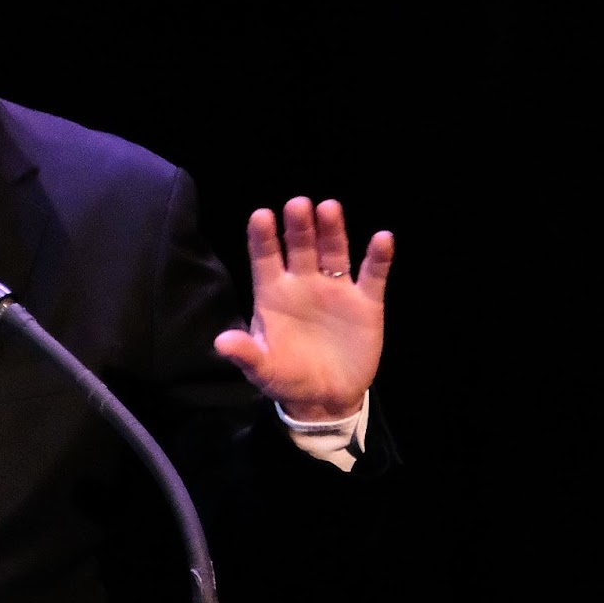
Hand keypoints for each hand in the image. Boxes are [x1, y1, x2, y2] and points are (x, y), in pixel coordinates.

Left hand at [213, 197, 392, 421]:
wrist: (326, 398)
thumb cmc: (287, 378)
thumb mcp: (264, 370)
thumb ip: (246, 354)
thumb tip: (221, 342)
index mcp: (274, 295)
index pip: (265, 259)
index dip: (262, 238)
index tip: (260, 216)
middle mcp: (303, 284)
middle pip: (300, 247)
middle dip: (298, 226)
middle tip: (297, 204)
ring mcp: (335, 290)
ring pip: (333, 252)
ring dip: (332, 231)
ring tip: (329, 208)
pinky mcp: (365, 303)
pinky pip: (372, 275)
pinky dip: (378, 258)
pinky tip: (383, 239)